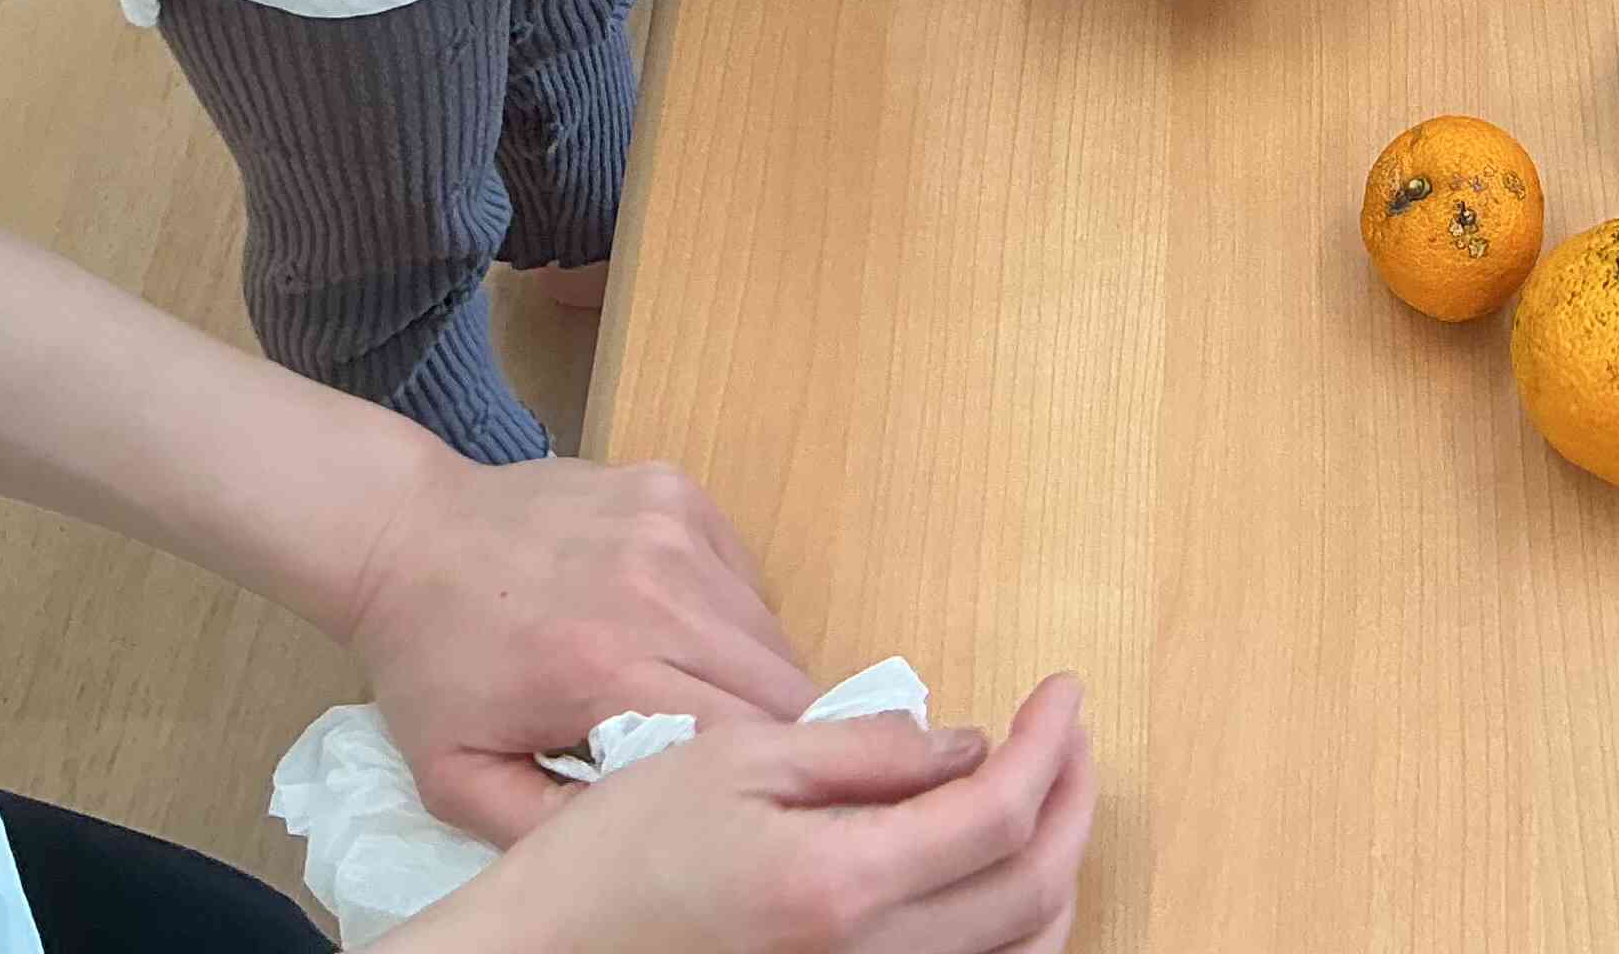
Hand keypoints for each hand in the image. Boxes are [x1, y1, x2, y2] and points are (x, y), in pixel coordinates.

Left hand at [343, 451, 823, 842]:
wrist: (405, 535)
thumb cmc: (431, 667)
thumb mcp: (459, 780)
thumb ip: (552, 826)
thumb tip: (651, 836)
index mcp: (604, 669)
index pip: (744, 734)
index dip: (750, 772)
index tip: (730, 792)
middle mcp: (657, 590)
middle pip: (782, 679)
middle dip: (768, 725)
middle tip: (718, 746)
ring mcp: (672, 528)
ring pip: (768, 623)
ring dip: (749, 667)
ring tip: (691, 685)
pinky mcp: (676, 490)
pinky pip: (741, 569)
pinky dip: (726, 607)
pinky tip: (668, 620)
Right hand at [389, 674, 1095, 953]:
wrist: (546, 953)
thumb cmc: (618, 854)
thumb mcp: (735, 761)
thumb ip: (861, 754)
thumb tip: (963, 745)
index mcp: (839, 885)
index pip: (998, 813)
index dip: (1049, 745)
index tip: (1063, 690)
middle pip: (1032, 890)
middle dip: (1072, 799)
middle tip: (1069, 733)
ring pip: (1020, 953)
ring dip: (1056, 869)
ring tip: (1049, 793)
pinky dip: (1015, 931)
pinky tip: (1001, 873)